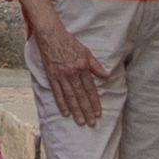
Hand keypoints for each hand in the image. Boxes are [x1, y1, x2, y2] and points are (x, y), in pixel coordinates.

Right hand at [28, 9, 107, 127]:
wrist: (51, 35)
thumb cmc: (69, 43)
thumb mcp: (86, 52)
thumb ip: (96, 65)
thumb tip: (107, 76)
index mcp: (82, 67)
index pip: (90, 88)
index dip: (95, 101)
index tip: (98, 112)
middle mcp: (72, 73)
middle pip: (81, 95)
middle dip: (87, 110)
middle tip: (91, 122)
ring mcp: (61, 75)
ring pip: (70, 97)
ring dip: (75, 110)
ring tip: (80, 121)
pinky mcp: (51, 76)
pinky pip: (57, 92)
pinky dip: (61, 103)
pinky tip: (65, 113)